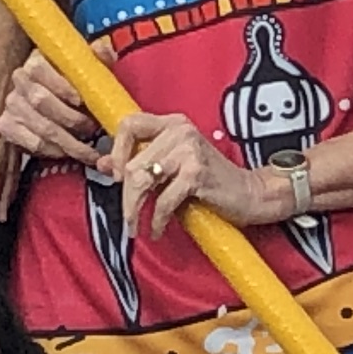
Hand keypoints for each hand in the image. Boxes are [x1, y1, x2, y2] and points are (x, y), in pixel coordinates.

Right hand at [0, 53, 104, 166]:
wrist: (54, 101)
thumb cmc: (74, 82)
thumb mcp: (86, 68)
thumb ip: (95, 58)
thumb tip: (103, 48)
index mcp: (36, 61)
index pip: (39, 69)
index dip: (60, 85)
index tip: (80, 100)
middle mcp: (19, 81)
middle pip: (40, 101)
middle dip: (70, 118)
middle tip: (92, 129)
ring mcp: (12, 105)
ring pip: (39, 126)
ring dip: (68, 140)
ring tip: (88, 148)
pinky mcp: (8, 126)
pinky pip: (32, 143)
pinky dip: (54, 151)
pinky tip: (69, 153)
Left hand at [106, 110, 248, 238]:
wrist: (250, 193)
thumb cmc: (210, 182)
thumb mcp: (172, 167)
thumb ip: (140, 162)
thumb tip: (102, 164)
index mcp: (172, 124)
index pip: (129, 124)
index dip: (116, 150)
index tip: (115, 175)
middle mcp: (180, 131)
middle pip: (133, 162)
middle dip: (126, 196)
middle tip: (128, 217)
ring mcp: (189, 150)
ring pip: (143, 180)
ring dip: (135, 210)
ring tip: (136, 227)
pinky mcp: (197, 173)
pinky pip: (163, 199)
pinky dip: (157, 220)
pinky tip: (157, 229)